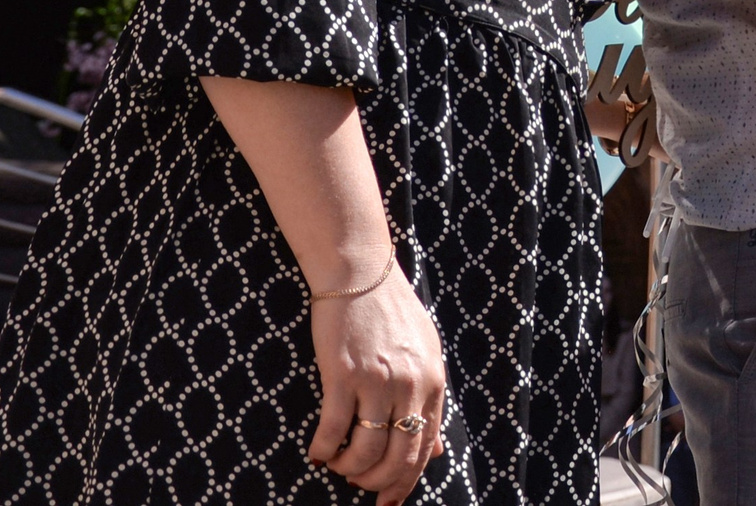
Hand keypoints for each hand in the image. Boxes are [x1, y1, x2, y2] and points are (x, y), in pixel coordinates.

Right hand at [305, 266, 449, 505]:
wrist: (360, 272)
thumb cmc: (391, 313)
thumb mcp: (425, 354)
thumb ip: (430, 402)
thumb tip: (436, 451)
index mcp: (433, 381)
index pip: (424, 448)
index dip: (406, 481)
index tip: (390, 500)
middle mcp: (410, 385)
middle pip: (397, 456)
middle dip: (377, 483)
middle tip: (359, 484)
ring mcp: (377, 381)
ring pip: (365, 450)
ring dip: (349, 468)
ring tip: (339, 464)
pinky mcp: (343, 375)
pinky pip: (333, 429)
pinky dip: (324, 449)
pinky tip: (319, 453)